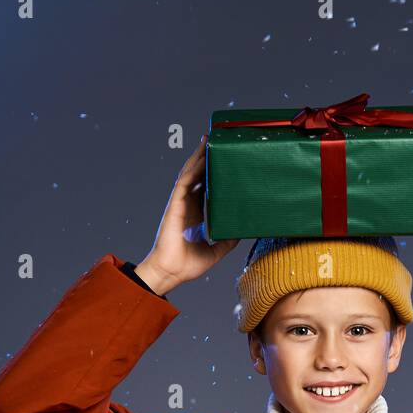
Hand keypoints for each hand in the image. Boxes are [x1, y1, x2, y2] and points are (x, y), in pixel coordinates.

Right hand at [135, 135, 239, 292]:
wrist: (171, 272)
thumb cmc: (187, 264)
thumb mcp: (215, 251)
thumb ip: (227, 240)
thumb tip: (241, 232)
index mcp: (195, 214)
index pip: (204, 188)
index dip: (211, 173)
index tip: (222, 161)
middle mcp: (188, 205)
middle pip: (197, 175)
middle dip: (204, 157)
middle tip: (215, 141)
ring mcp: (181, 203)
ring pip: (189, 173)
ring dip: (198, 156)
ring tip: (208, 140)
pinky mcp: (175, 205)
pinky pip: (185, 182)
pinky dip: (192, 168)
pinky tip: (201, 157)